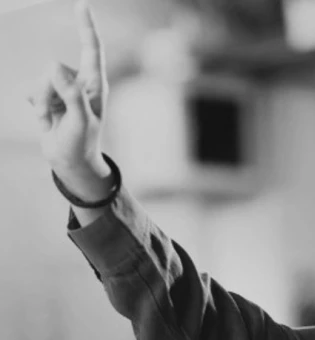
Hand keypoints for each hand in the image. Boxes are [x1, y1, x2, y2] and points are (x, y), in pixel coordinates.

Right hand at [28, 0, 107, 173]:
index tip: (81, 3)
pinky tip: (47, 119)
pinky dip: (36, 106)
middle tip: (57, 115)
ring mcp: (63, 88)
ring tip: (53, 120)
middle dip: (47, 92)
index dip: (85, 26)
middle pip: (53, 69)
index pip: (91, 49)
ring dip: (41, 102)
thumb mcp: (80, 120)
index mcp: (95, 84)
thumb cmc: (82, 143)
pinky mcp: (49, 96)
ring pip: (40, 80)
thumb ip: (70, 93)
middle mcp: (80, 82)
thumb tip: (54, 65)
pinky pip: (32, 90)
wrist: (70, 161)